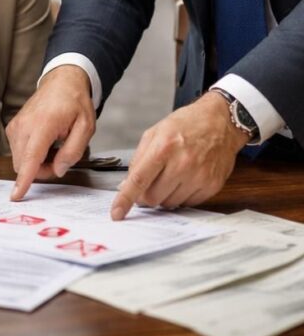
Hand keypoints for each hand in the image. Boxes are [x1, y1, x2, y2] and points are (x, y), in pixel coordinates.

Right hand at [6, 65, 95, 199]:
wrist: (61, 82)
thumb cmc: (75, 104)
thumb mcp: (86, 127)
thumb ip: (73, 151)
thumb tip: (57, 170)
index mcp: (43, 124)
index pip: (31, 157)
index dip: (24, 179)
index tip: (16, 196)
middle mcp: (24, 125)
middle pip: (24, 164)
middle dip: (40, 171)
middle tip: (60, 159)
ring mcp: (15, 126)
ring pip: (19, 160)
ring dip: (35, 163)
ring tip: (53, 148)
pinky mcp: (12, 127)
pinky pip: (18, 152)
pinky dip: (30, 155)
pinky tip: (44, 144)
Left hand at [110, 91, 247, 220]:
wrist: (220, 122)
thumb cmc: (185, 125)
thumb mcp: (154, 133)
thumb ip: (138, 160)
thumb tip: (125, 185)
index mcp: (163, 147)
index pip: (139, 180)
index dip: (125, 199)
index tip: (116, 213)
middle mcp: (182, 164)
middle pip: (153, 198)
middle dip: (145, 195)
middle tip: (148, 184)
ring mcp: (199, 177)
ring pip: (169, 204)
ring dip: (164, 195)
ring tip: (170, 175)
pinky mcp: (212, 186)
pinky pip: (188, 204)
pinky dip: (180, 196)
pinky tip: (184, 179)